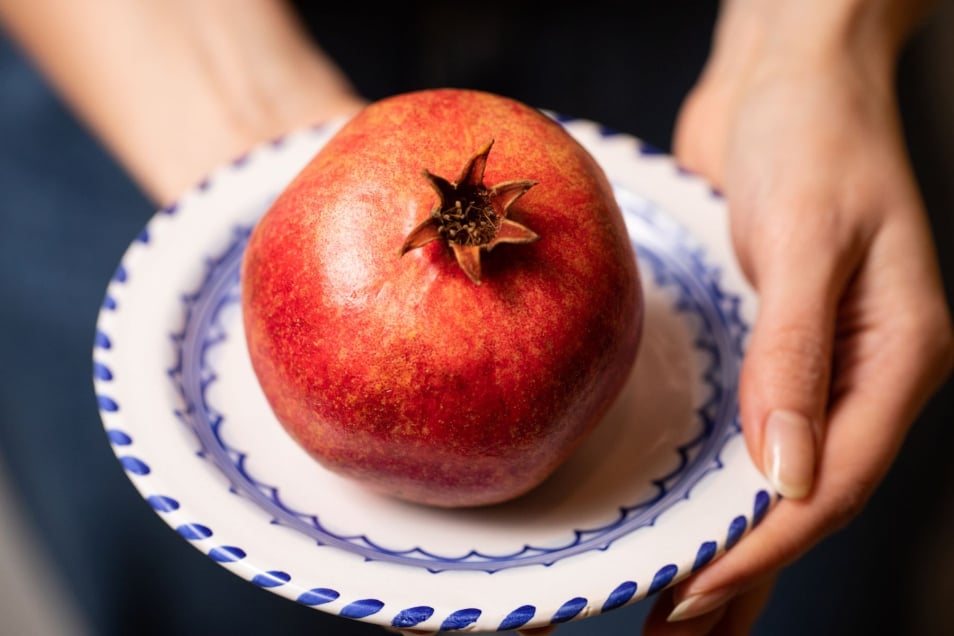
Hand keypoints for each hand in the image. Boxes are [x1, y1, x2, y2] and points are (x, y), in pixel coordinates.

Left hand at [646, 4, 953, 633]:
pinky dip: (720, 482)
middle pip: (809, 495)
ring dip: (732, 542)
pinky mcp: (770, 345)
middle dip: (747, 567)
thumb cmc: (813, 138)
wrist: (788, 79)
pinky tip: (687, 517)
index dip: (767, 543)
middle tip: (679, 628)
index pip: (835, 477)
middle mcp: (862, 371)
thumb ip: (798, 354)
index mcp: (900, 355)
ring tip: (681, 609)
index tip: (697, 589)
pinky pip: (748, 429)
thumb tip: (787, 471)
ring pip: (778, 476)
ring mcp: (815, 362)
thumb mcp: (811, 238)